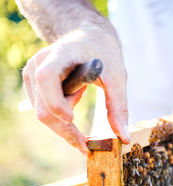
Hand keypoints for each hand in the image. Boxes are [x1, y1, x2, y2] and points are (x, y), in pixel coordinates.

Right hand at [22, 30, 129, 154]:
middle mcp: (39, 63)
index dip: (57, 102)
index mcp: (60, 54)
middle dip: (65, 129)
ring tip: (82, 94)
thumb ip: (119, 108)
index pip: (47, 78)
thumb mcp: (117, 78)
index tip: (73, 119)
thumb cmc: (104, 54)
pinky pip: (43, 109)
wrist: (90, 37)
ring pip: (43, 112)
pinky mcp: (33, 84)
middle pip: (44, 107)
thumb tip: (124, 139)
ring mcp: (32, 73)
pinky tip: (74, 98)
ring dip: (66, 118)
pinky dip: (61, 115)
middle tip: (86, 146)